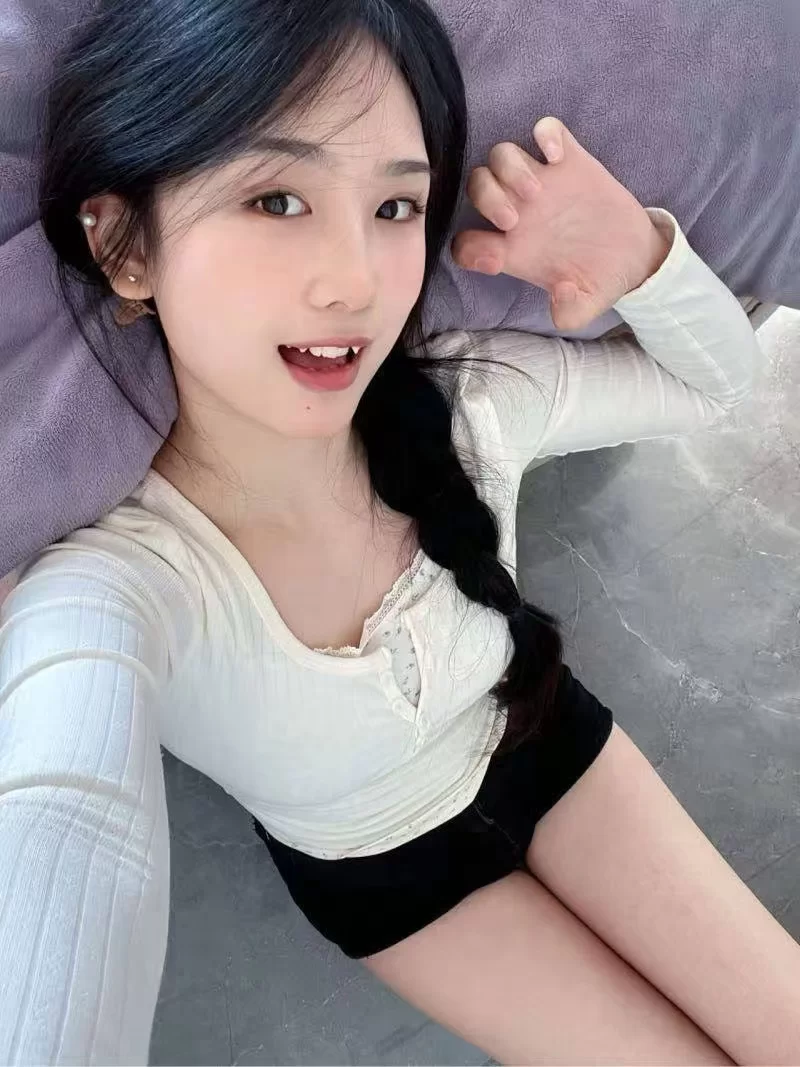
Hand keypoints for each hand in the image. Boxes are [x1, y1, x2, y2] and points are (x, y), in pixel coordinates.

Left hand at [451, 118, 670, 329]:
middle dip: (486, 199)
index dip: (469, 250)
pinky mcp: (570, 161)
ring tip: (536, 191)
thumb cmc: (598, 280)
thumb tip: (561, 299)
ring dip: (508, 170)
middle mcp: (519, 212)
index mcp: (512, 249)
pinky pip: (545, 130)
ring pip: (501, 155)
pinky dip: (545, 135)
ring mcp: (542, 182)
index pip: (466, 244)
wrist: (633, 257)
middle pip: (477, 186)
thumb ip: (570, 312)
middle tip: (512, 220)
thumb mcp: (585, 305)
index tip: (494, 258)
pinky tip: (556, 156)